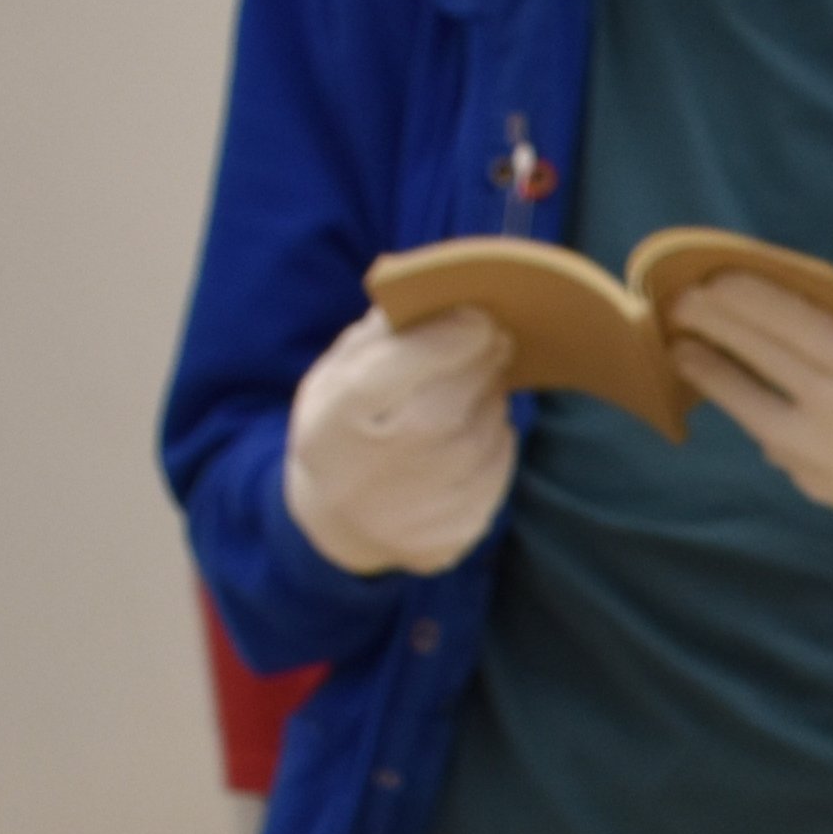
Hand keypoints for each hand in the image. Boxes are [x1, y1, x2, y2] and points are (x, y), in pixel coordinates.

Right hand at [284, 304, 518, 575]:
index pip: (401, 367)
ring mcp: (412, 514)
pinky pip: (496, 473)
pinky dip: (496, 443)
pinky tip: (476, 431)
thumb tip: (438, 295)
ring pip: (482, 436)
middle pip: (451, 404)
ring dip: (491, 402)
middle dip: (482, 364)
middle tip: (497, 339)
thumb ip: (380, 335)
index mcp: (334, 420)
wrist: (335, 518)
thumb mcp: (335, 375)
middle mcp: (372, 473)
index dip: (450, 338)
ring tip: (478, 387)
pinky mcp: (448, 539)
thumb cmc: (341, 426)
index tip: (479, 316)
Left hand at [672, 271, 832, 513]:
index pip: (812, 336)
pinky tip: (729, 385)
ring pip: (766, 426)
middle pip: (779, 376)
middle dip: (724, 335)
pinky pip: (783, 453)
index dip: (758, 305)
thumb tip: (828, 290)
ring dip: (720, 384)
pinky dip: (753, 418)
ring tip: (685, 351)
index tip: (714, 279)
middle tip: (681, 304)